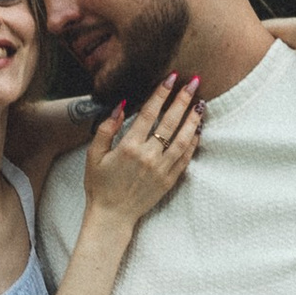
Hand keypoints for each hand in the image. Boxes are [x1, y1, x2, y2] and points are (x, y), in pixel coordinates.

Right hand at [79, 76, 201, 223]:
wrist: (112, 216)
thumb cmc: (100, 185)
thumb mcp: (94, 156)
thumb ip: (106, 129)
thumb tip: (120, 106)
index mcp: (129, 147)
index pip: (149, 114)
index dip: (161, 94)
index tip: (171, 78)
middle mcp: (148, 156)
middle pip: (170, 122)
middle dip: (183, 100)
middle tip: (194, 83)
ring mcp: (162, 169)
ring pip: (183, 139)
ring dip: (193, 120)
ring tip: (201, 104)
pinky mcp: (170, 180)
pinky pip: (186, 158)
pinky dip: (193, 142)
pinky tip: (197, 130)